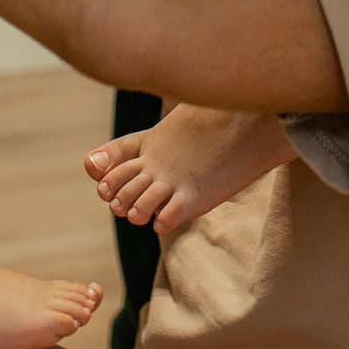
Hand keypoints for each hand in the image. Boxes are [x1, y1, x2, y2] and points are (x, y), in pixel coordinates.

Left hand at [85, 104, 294, 232]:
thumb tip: (102, 157)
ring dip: (137, 212)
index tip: (105, 186)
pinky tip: (162, 222)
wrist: (246, 126)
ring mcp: (175, 180)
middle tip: (119, 206)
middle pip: (123, 185)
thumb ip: (141, 143)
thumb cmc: (208, 126)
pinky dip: (163, 221)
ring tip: (138, 216)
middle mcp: (157, 163)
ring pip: (142, 204)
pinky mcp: (194, 197)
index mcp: (149, 143)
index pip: (116, 157)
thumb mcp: (169, 128)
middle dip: (118, 199)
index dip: (106, 174)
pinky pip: (170, 215)